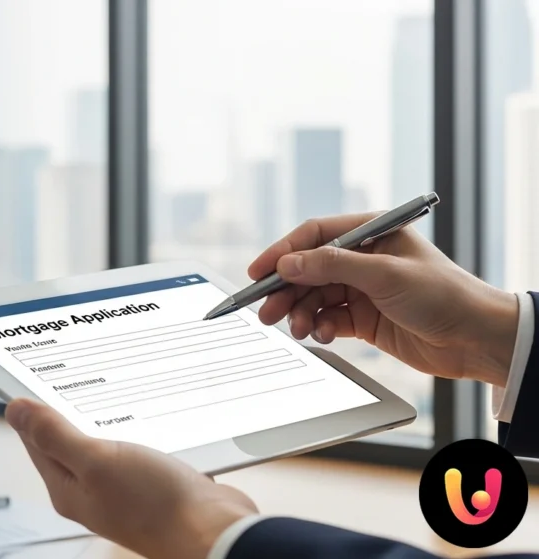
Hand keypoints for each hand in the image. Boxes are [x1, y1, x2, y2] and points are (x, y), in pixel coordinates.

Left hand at [5, 398, 256, 558]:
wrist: (214, 532)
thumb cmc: (157, 505)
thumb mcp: (97, 460)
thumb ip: (56, 435)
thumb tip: (15, 411)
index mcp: (68, 489)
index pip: (36, 441)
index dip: (33, 408)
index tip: (33, 375)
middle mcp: (90, 492)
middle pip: (66, 442)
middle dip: (67, 409)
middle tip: (70, 375)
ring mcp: (120, 489)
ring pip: (102, 443)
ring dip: (104, 417)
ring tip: (106, 388)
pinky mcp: (149, 485)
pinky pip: (133, 450)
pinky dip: (133, 430)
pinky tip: (142, 415)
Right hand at [249, 213, 518, 386]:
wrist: (475, 339)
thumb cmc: (445, 295)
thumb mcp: (384, 275)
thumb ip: (332, 266)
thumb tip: (289, 263)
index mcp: (371, 233)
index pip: (315, 235)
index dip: (283, 252)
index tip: (259, 272)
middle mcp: (363, 258)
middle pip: (308, 269)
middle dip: (286, 290)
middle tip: (266, 310)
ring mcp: (362, 288)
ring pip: (314, 296)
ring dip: (300, 312)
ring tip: (296, 328)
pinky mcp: (363, 317)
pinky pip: (327, 318)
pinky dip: (319, 327)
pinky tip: (322, 335)